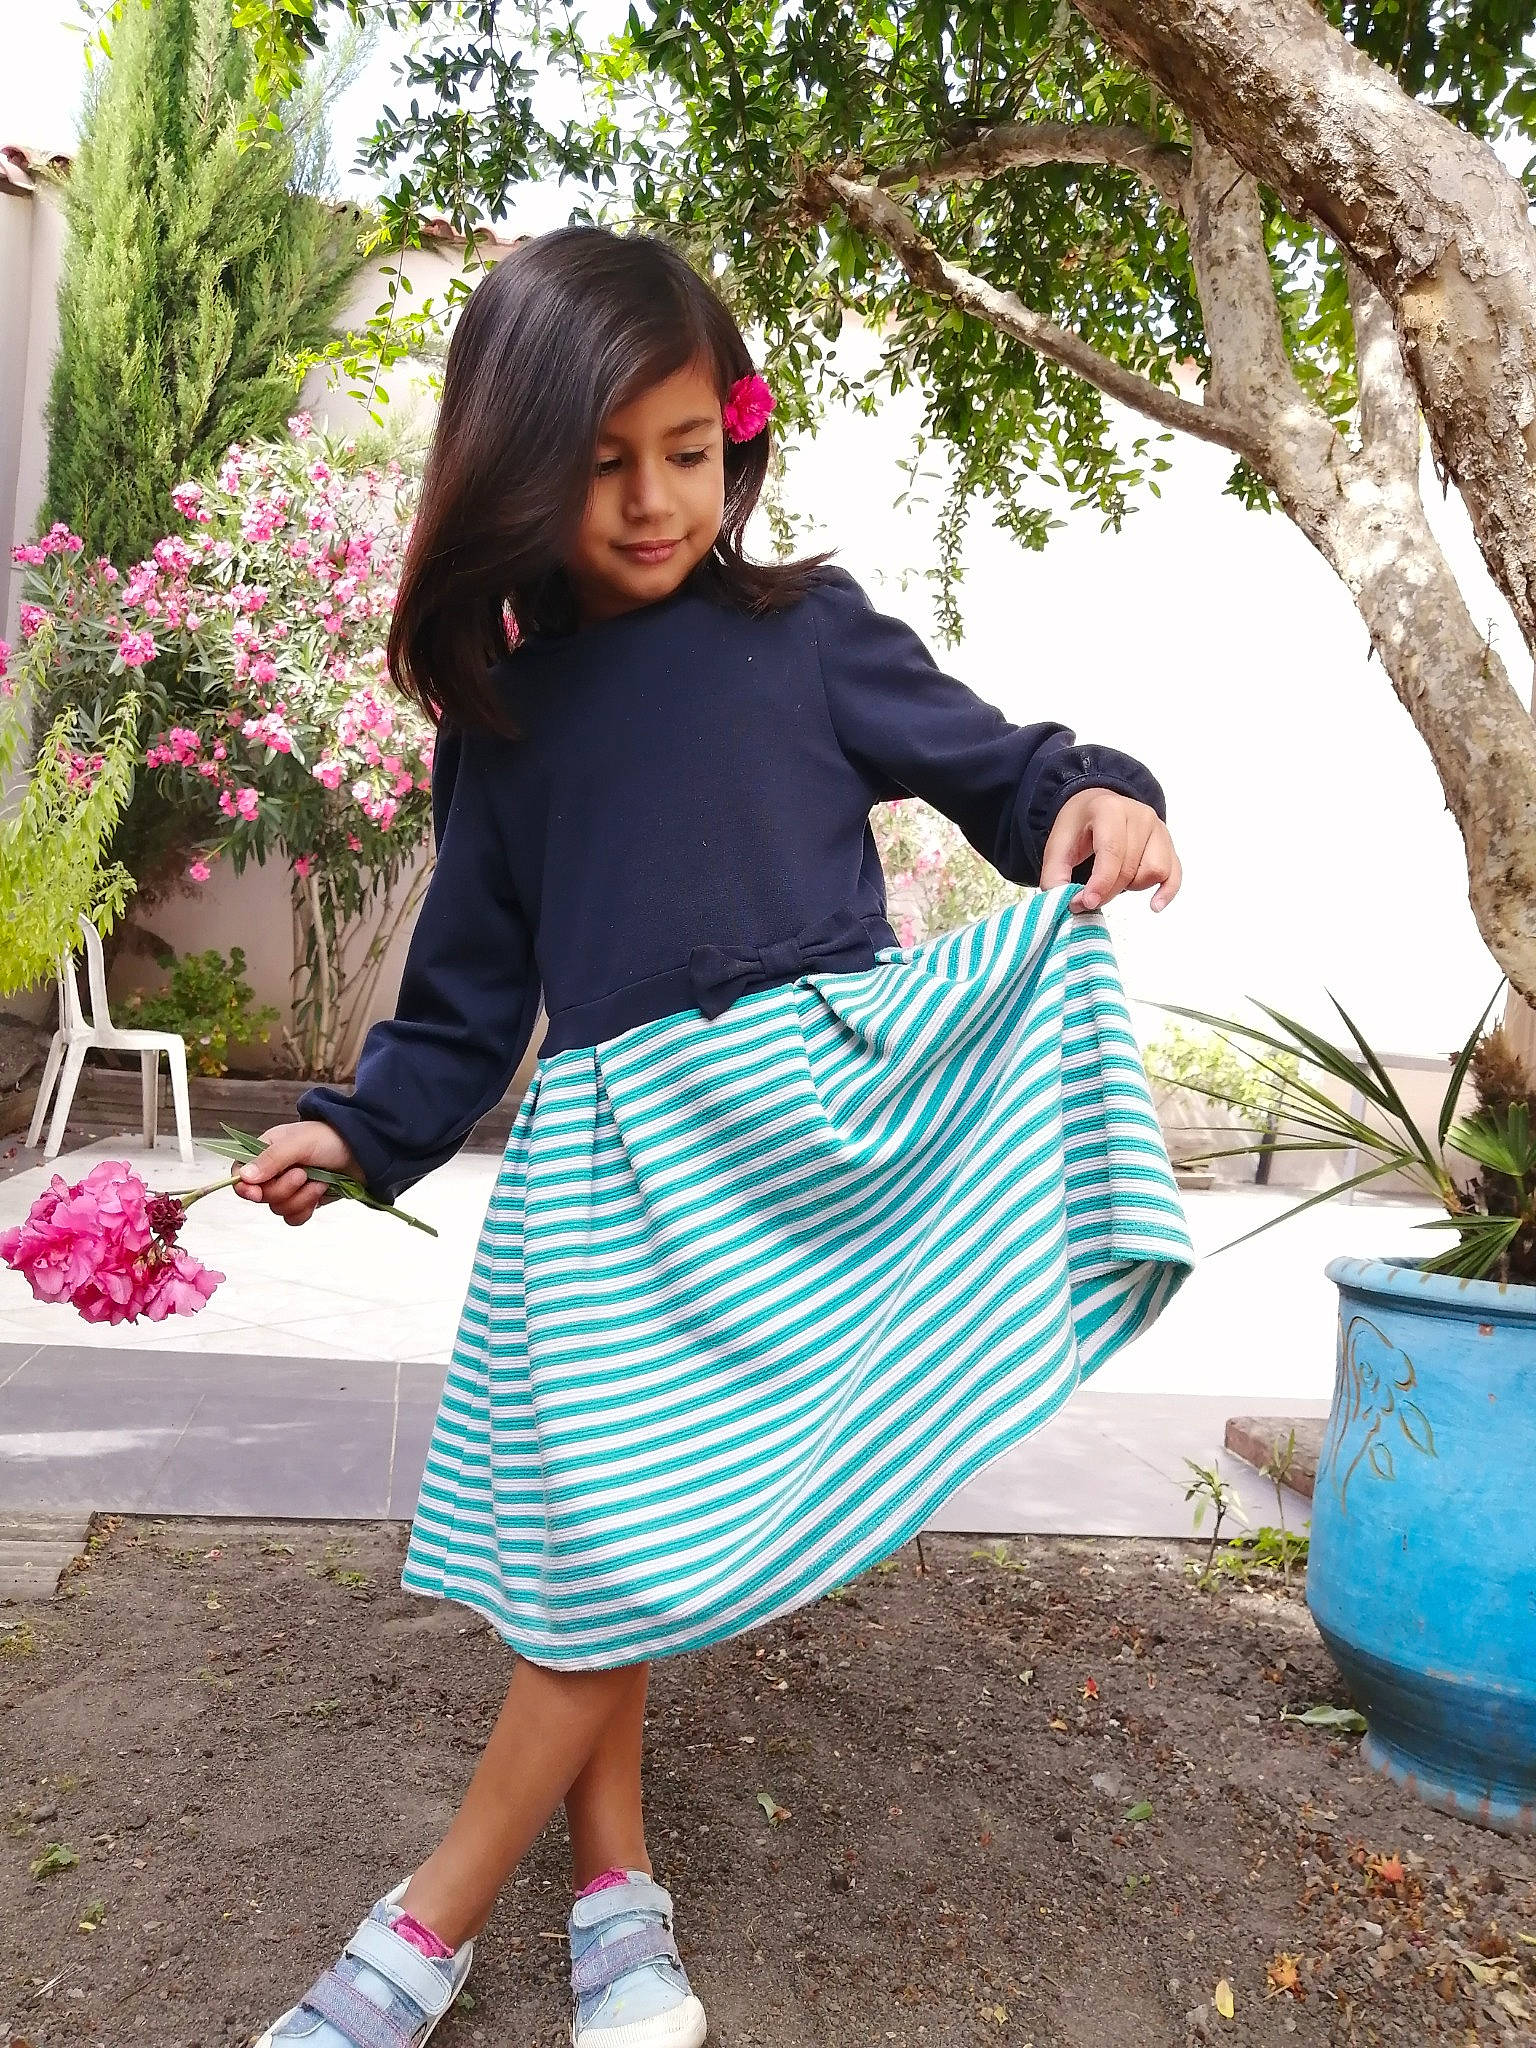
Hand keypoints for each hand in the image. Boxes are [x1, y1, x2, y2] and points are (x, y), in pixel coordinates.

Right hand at [233, 1119, 363, 1227]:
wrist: (365, 1151)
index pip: (240, 1172)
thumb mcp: (299, 1143)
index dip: (244, 1187)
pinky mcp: (305, 1201)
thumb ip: (272, 1159)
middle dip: (284, 1189)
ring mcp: (290, 1187)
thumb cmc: (331, 1138)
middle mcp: (274, 1170)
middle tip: (303, 1174)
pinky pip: (293, 1218)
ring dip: (300, 1198)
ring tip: (318, 1180)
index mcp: (266, 1151)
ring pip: (278, 1209)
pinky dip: (306, 1209)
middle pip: (260, 1196)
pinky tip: (320, 1193)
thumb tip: (244, 1177)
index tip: (256, 1193)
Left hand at [1039, 789, 1181, 913]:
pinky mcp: (1168, 844)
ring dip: (1132, 886)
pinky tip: (1154, 905)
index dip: (1100, 881)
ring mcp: (1158, 829)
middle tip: (1087, 900)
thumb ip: (1054, 873)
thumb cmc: (1080, 825)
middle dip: (1108, 890)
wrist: (1098, 806)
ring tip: (1113, 880)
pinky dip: (1166, 891)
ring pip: (1154, 871)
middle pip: (1130, 866)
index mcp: (1110, 809)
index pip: (1111, 850)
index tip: (1087, 902)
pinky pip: (1174, 873)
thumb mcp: (1058, 843)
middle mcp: (1140, 815)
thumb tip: (1061, 900)